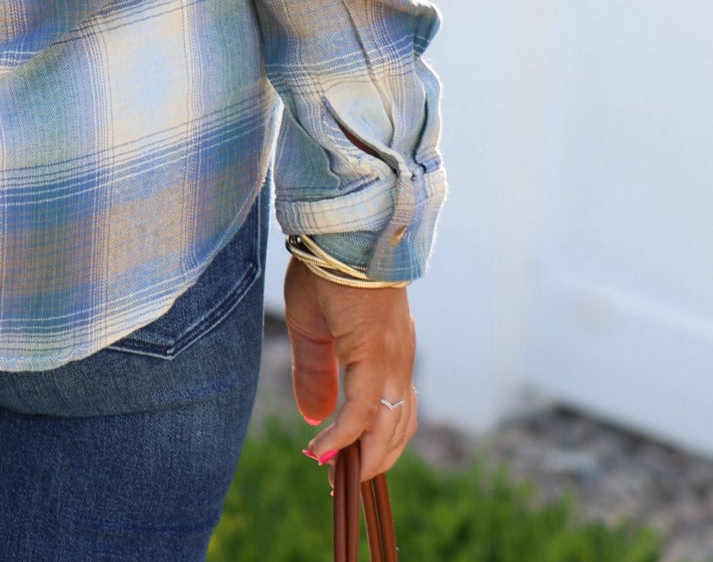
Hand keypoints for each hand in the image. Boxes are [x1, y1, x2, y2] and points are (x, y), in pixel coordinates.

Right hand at [284, 256, 416, 482]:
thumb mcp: (313, 327)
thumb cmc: (326, 267)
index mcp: (389, 351)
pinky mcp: (374, 351)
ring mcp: (392, 356)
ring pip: (387, 425)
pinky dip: (345, 434)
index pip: (392, 411)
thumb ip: (315, 371)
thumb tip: (314, 417)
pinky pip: (363, 407)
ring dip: (362, 456)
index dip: (373, 443)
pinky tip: (322, 450)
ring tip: (334, 475)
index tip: (344, 465)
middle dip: (369, 460)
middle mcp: (399, 359)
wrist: (339, 228)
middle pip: (396, 428)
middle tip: (340, 483)